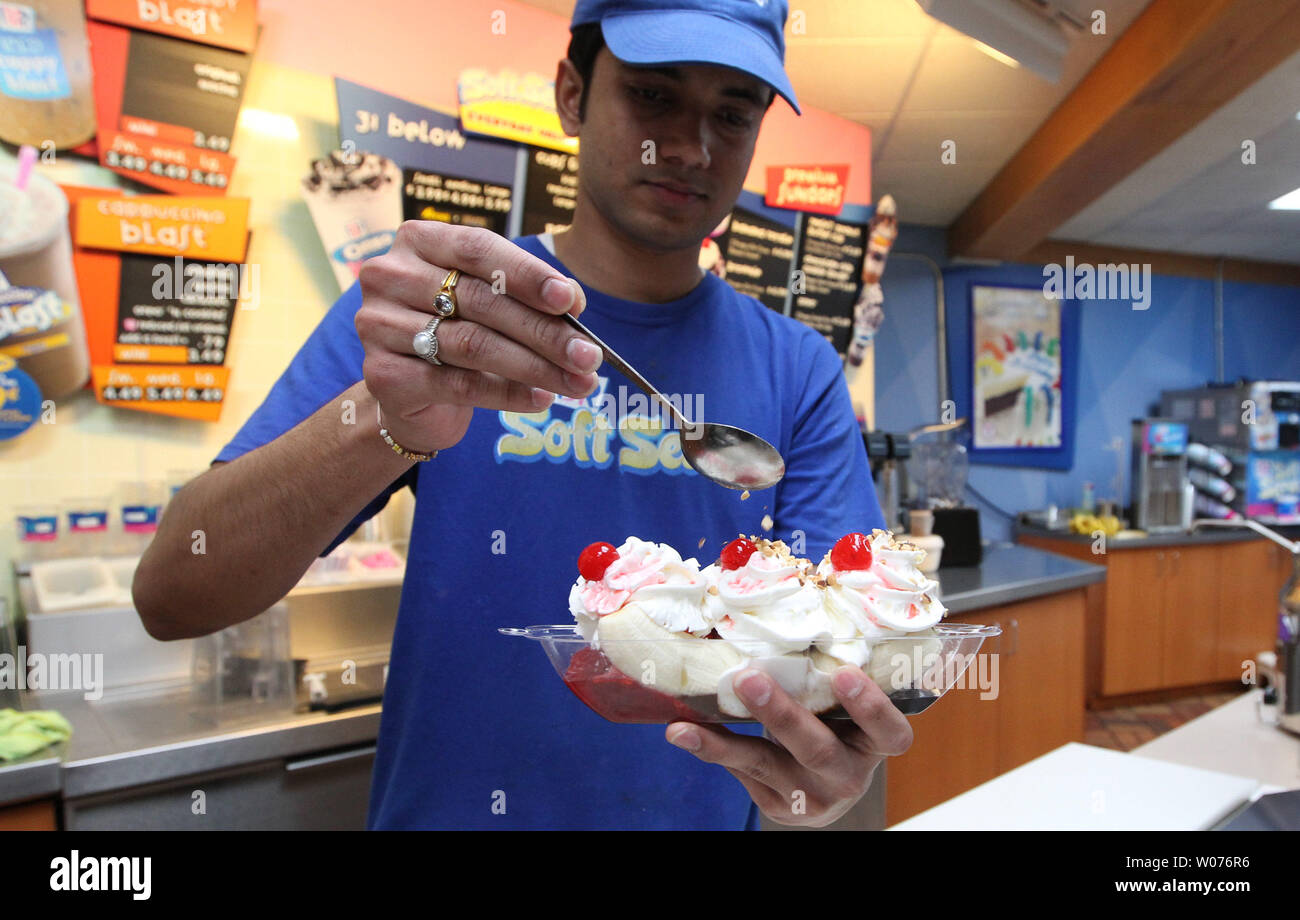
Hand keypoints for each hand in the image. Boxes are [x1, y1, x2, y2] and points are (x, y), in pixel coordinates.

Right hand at [355, 222, 602, 454]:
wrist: (411, 393)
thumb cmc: (458, 331)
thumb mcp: (493, 303)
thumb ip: (528, 295)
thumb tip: (573, 301)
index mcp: (419, 241)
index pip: (478, 249)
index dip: (527, 274)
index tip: (570, 300)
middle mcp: (390, 276)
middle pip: (481, 301)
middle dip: (544, 332)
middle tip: (588, 356)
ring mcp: (379, 325)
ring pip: (473, 344)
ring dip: (535, 367)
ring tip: (578, 383)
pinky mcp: (383, 374)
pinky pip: (457, 384)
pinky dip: (507, 394)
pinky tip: (541, 399)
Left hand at [666, 666, 911, 826]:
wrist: (826, 783)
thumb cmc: (835, 724)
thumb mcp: (843, 705)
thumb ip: (825, 675)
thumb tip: (774, 612)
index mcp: (877, 745)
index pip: (890, 733)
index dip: (871, 706)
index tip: (846, 671)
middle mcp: (849, 777)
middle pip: (818, 750)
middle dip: (781, 714)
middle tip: (748, 678)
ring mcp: (812, 798)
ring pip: (767, 766)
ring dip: (725, 742)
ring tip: (686, 725)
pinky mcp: (778, 806)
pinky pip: (741, 773)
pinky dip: (710, 748)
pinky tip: (682, 733)